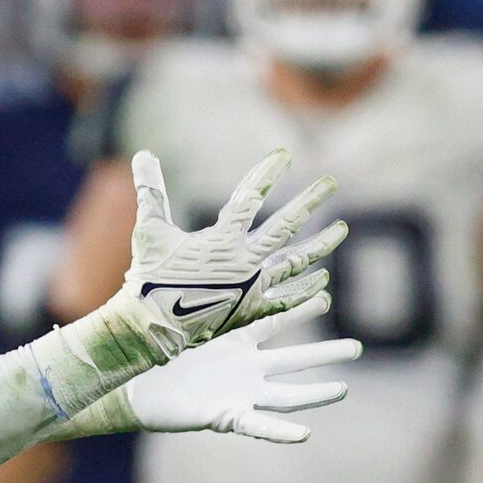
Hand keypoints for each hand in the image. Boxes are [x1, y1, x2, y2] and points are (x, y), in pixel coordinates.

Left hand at [121, 306, 359, 441]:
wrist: (132, 389)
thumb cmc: (151, 353)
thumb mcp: (174, 316)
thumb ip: (188, 287)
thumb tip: (179, 242)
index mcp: (234, 343)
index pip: (275, 323)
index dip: (301, 311)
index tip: (326, 296)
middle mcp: (243, 370)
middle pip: (293, 361)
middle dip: (325, 355)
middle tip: (357, 347)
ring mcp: (238, 395)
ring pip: (286, 396)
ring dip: (314, 394)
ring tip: (343, 389)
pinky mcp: (225, 418)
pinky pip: (258, 427)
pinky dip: (281, 432)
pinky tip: (304, 433)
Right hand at [125, 148, 346, 344]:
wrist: (151, 329)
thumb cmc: (148, 278)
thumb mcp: (149, 231)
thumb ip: (151, 192)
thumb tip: (142, 154)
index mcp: (221, 239)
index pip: (250, 198)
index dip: (267, 174)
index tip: (284, 155)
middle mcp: (244, 262)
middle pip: (286, 226)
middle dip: (309, 201)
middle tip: (330, 182)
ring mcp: (252, 288)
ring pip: (296, 262)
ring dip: (320, 244)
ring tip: (340, 229)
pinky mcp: (251, 312)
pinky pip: (286, 300)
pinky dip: (305, 291)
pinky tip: (322, 281)